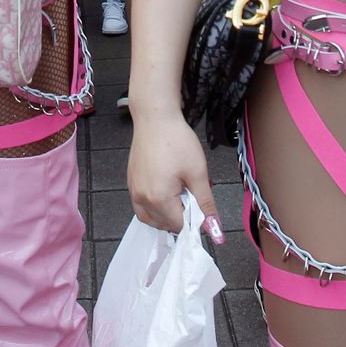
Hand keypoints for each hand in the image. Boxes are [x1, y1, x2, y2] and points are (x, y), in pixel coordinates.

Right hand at [126, 110, 222, 242]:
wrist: (155, 118)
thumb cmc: (176, 140)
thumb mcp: (198, 172)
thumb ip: (206, 204)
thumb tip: (214, 228)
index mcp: (159, 198)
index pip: (180, 226)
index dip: (195, 219)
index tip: (201, 205)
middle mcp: (142, 198)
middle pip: (165, 225)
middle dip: (181, 216)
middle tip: (191, 192)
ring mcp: (134, 191)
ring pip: (152, 219)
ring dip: (167, 214)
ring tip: (179, 192)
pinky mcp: (131, 183)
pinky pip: (142, 207)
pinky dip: (155, 206)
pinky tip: (166, 189)